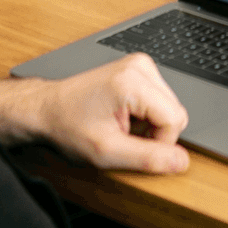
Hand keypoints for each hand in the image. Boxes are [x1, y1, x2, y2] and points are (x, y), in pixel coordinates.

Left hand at [0, 55, 189, 173]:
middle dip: (154, 133)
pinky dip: (145, 116)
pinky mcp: (138, 69)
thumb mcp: (106, 152)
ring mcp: (140, 65)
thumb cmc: (68, 127)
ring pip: (170, 108)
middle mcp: (140, 66)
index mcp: (133, 81)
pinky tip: (121, 117)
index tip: (130, 146)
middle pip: (176, 112)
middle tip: (122, 137)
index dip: (158, 143)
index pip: (175, 120)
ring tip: (119, 126)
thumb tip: (182, 162)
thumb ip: (148, 158)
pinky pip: (160, 101)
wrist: (45, 109)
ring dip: (150, 125)